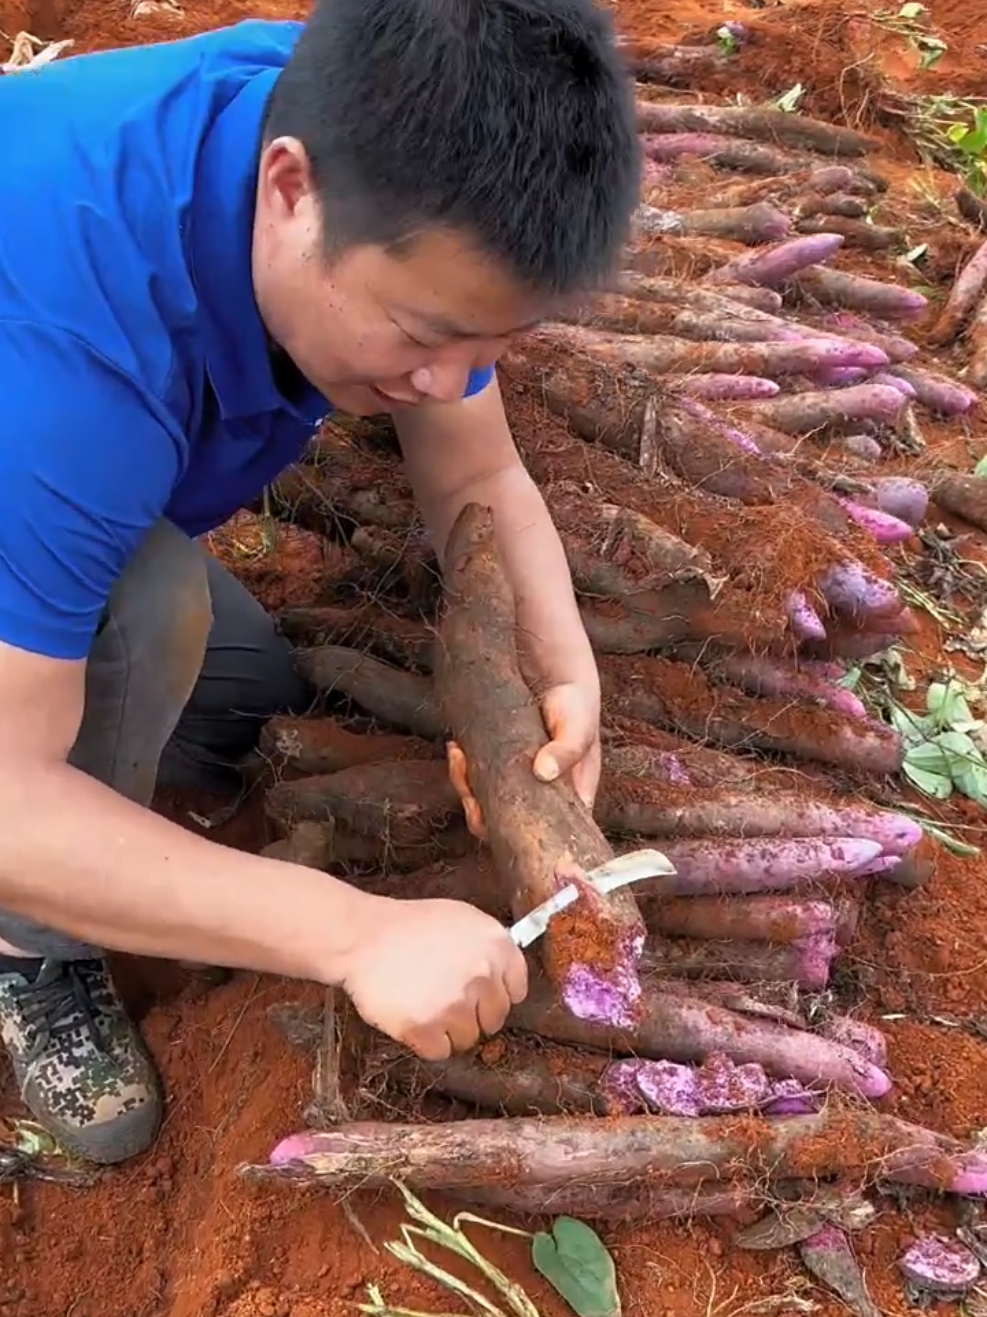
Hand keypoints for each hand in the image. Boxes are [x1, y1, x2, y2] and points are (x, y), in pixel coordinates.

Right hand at [340, 895, 527, 1060]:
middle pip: (494, 1019)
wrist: (364, 937)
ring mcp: (455, 1005)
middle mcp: (482, 976)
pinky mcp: (426, 1029)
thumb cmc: (411, 925)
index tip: (482, 995)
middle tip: (447, 1000)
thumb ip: (490, 948)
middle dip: (473, 1014)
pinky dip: (427, 1042)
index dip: (498, 994)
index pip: (517, 990)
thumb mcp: (462, 919)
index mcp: (497, 946)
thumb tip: (506, 976)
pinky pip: (440, 1052)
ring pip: (468, 1038)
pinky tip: (414, 1018)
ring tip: (425, 1005)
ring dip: (448, 1029)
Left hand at [446, 678, 601, 844]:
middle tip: (472, 796)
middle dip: (482, 816)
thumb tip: (544, 772)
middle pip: (507, 825)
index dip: (522, 840)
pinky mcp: (494, 764)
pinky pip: (472, 779)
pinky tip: (456, 749)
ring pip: (484, 804)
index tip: (500, 825)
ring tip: (460, 760)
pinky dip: (460, 768)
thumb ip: (568, 750)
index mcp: (569, 798)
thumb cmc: (576, 705)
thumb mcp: (579, 726)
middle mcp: (539, 795)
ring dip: (466, 789)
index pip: (547, 835)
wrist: (553, 671)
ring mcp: (514, 782)